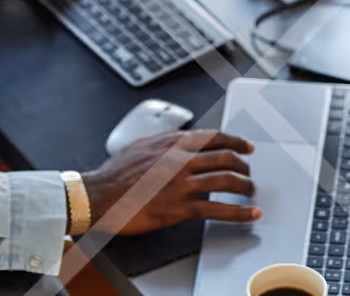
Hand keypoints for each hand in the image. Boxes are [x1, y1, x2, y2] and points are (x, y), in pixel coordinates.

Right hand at [81, 130, 258, 234]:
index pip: (213, 136)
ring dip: (244, 187)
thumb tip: (178, 141)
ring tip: (251, 192)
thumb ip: (164, 142)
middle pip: (225, 156)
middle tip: (249, 173)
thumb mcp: (141, 145)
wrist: (99, 195)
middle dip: (243, 165)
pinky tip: (248, 214)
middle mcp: (180, 159)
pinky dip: (237, 212)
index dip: (235, 141)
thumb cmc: (115, 173)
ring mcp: (181, 183)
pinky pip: (216, 210)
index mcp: (172, 142)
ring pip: (225, 180)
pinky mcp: (178, 207)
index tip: (246, 146)